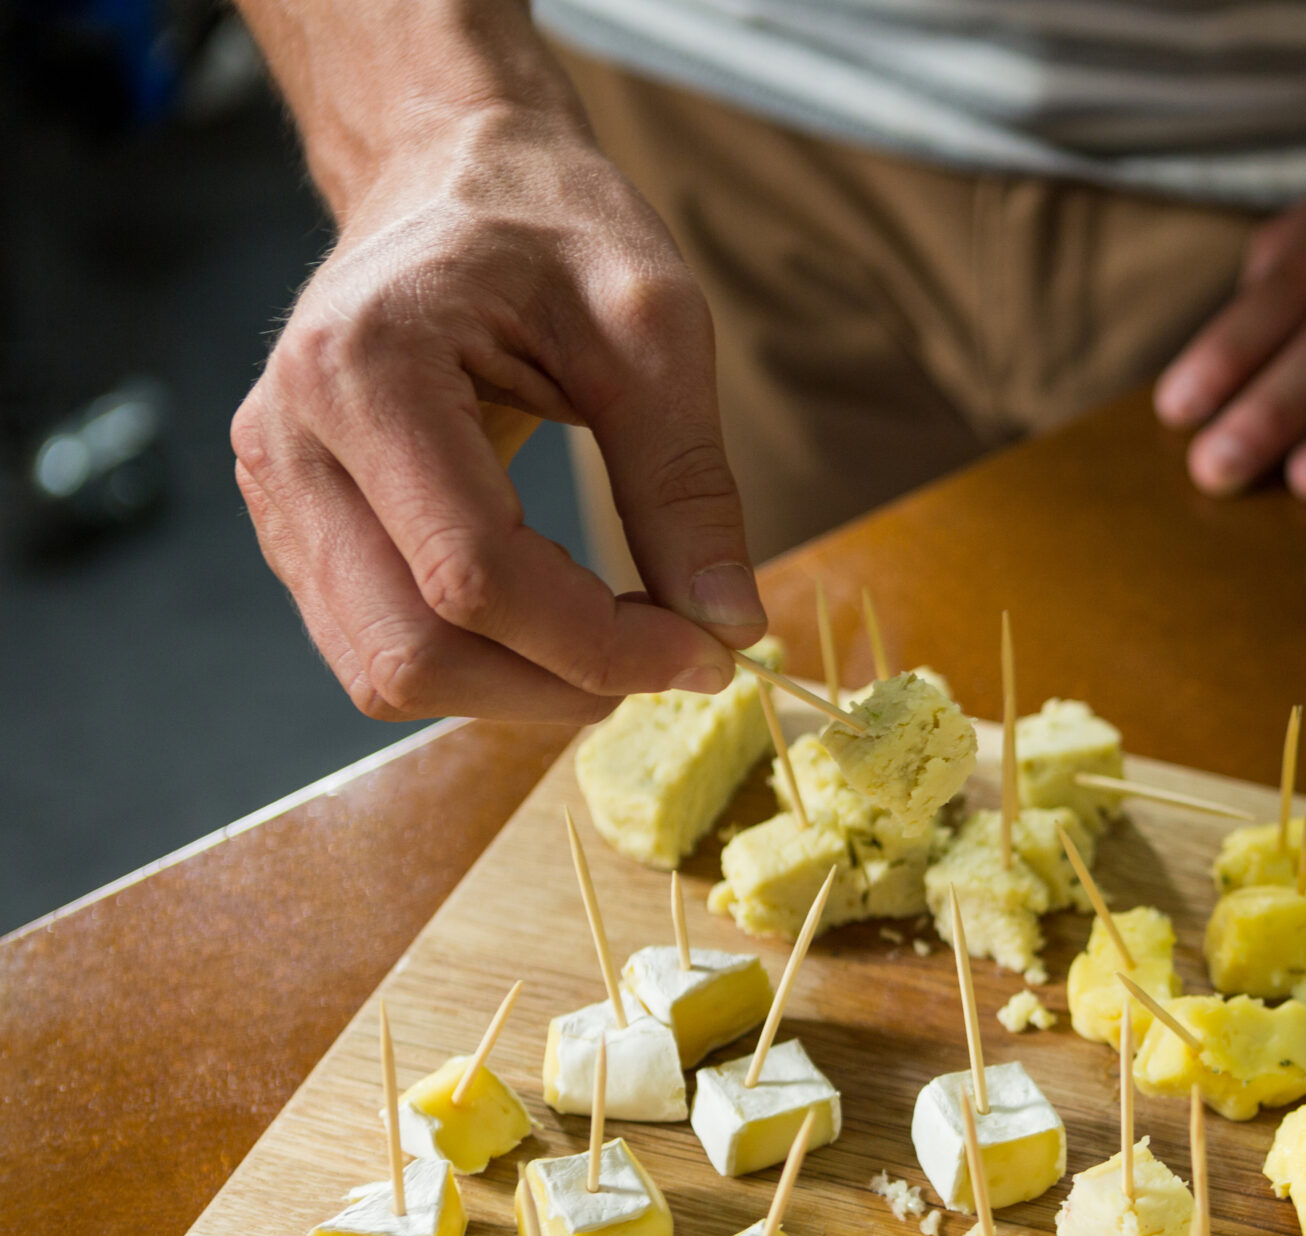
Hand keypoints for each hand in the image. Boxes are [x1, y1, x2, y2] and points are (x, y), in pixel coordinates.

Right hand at [232, 108, 762, 722]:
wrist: (454, 176)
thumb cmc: (549, 226)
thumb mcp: (654, 328)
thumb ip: (688, 483)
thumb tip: (729, 624)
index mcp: (366, 369)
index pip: (475, 578)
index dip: (600, 645)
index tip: (708, 652)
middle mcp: (289, 440)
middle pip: (415, 651)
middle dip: (561, 684)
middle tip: (675, 656)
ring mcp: (277, 489)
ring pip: (387, 671)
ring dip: (520, 690)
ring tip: (623, 641)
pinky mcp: (295, 524)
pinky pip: (377, 644)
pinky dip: (481, 664)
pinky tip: (561, 623)